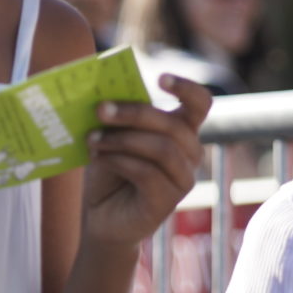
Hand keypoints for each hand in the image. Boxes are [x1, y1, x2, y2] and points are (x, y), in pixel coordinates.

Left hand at [81, 77, 211, 249]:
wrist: (101, 216)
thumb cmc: (109, 170)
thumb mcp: (112, 135)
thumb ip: (117, 115)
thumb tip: (105, 93)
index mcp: (181, 130)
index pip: (200, 103)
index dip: (186, 88)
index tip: (160, 77)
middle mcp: (190, 153)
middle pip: (174, 124)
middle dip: (134, 113)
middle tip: (100, 109)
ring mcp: (182, 179)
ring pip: (162, 148)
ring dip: (122, 139)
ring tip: (92, 139)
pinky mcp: (167, 201)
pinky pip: (147, 173)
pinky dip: (119, 160)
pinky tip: (98, 156)